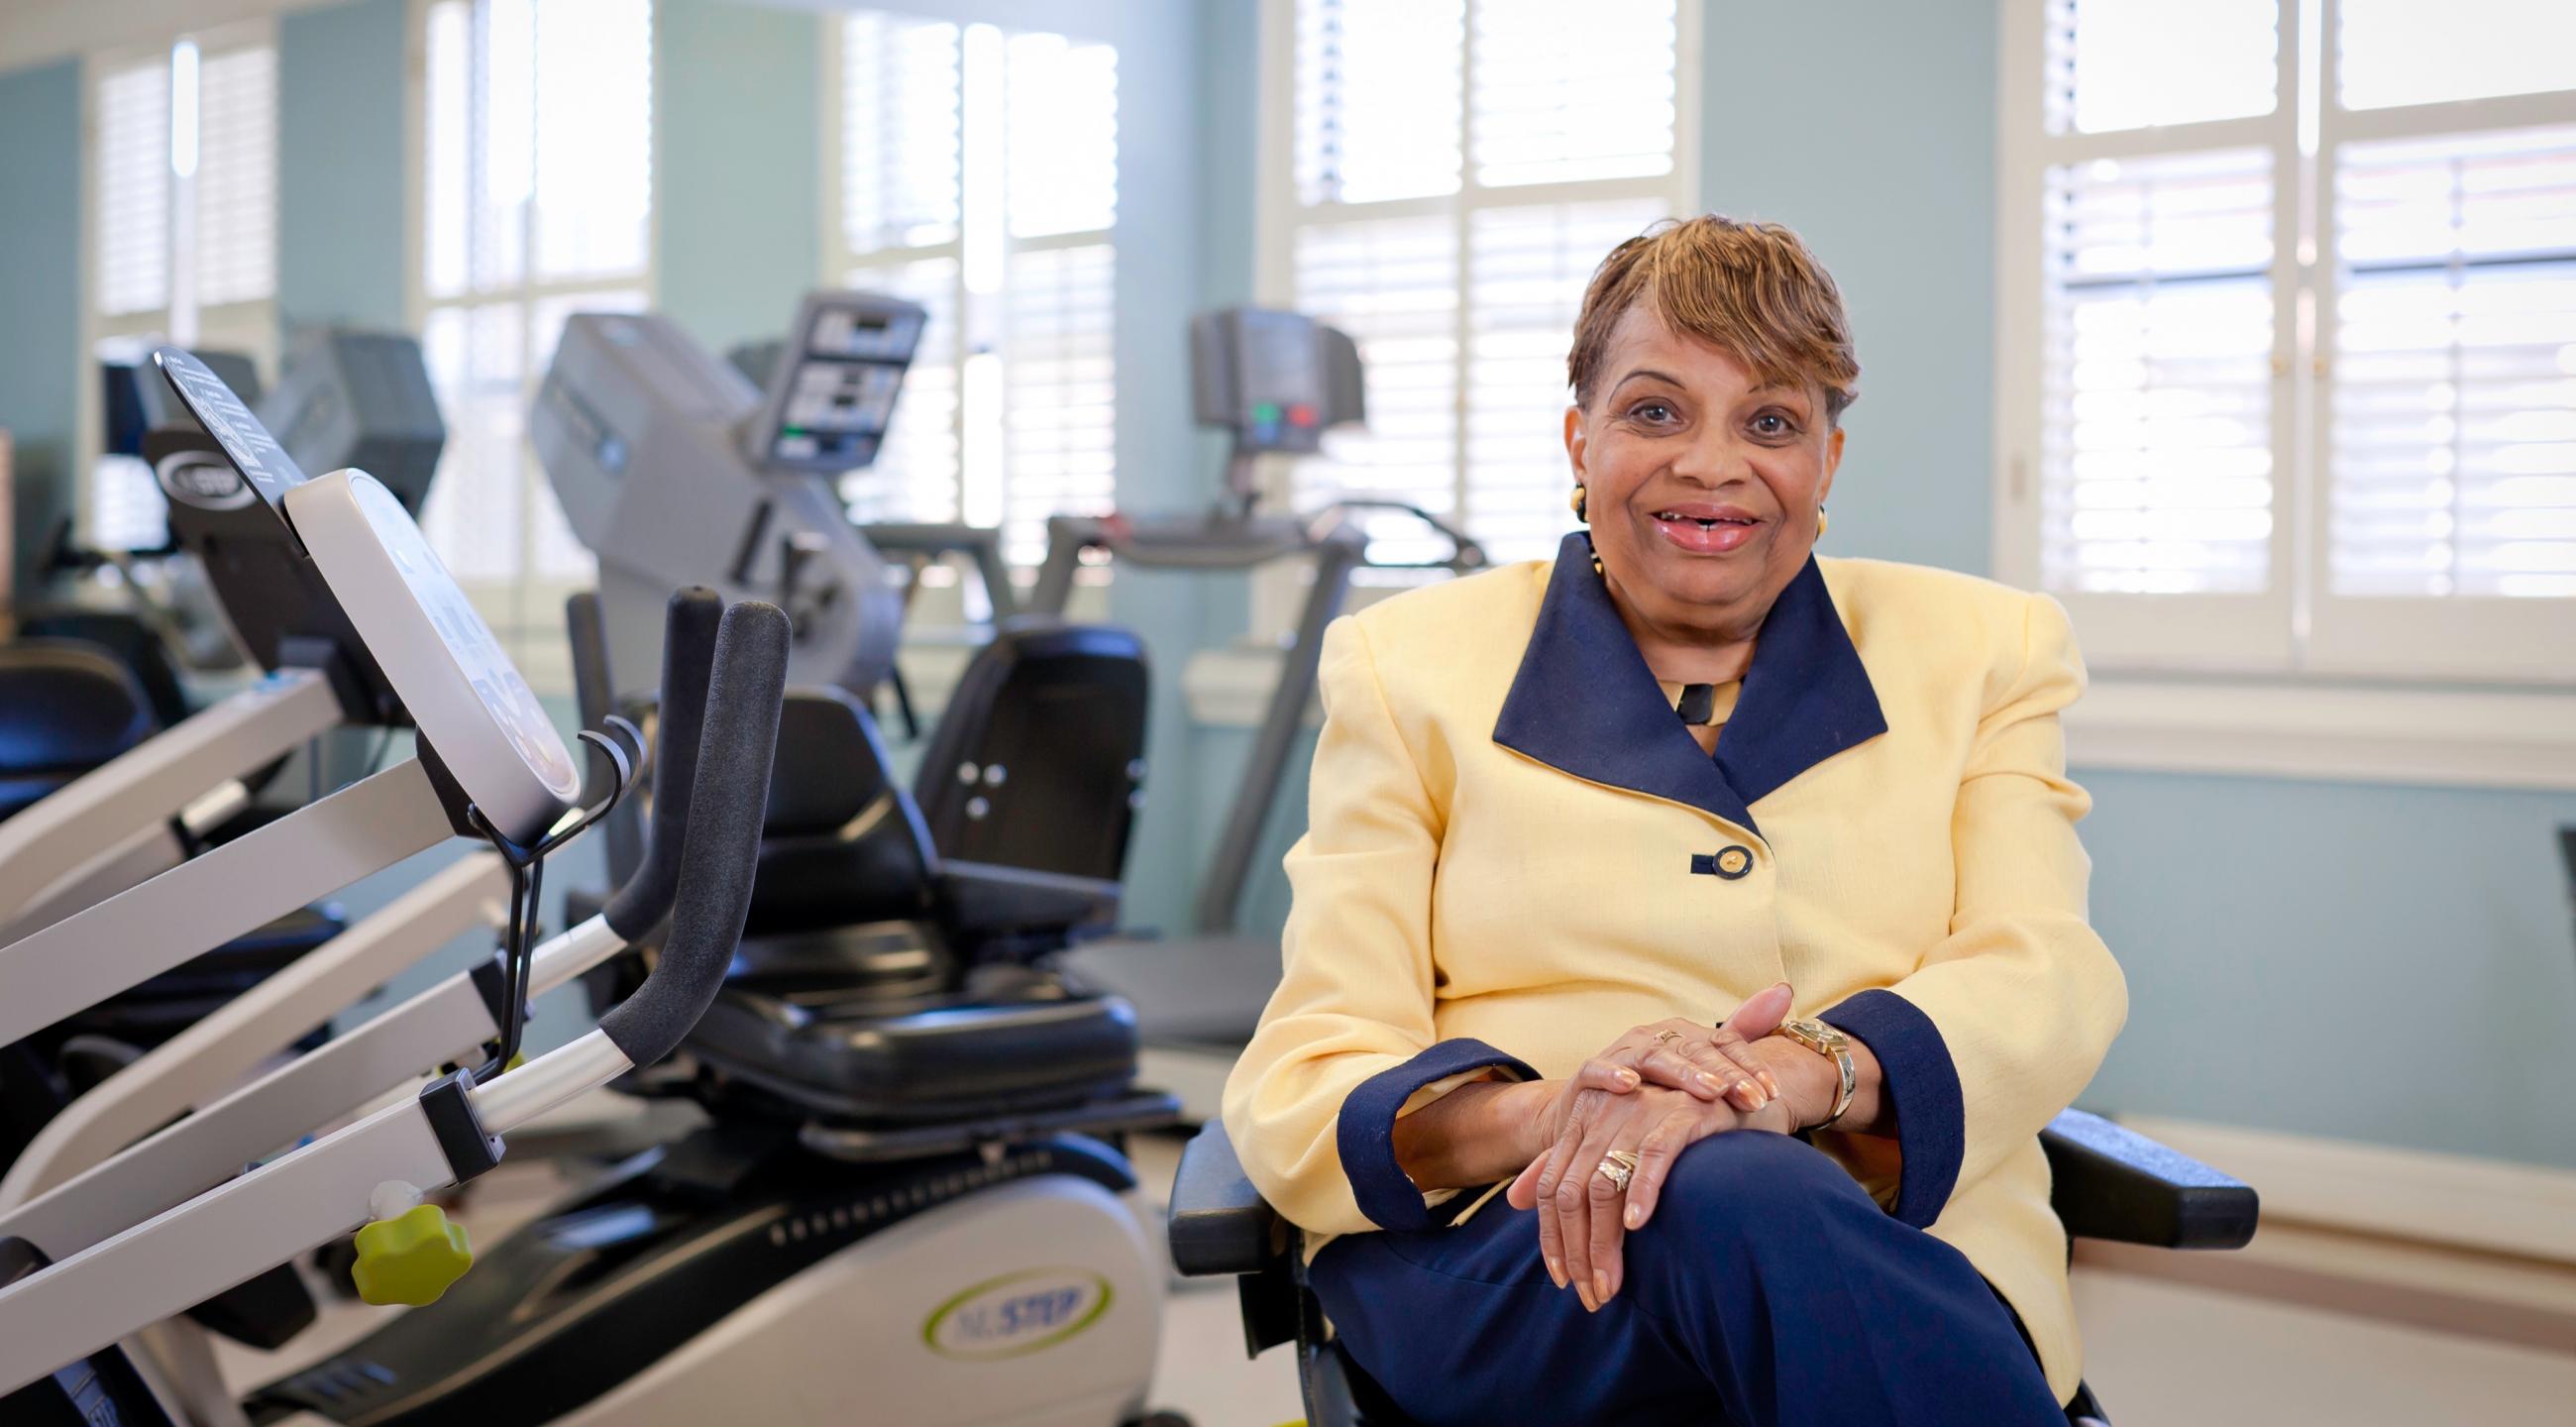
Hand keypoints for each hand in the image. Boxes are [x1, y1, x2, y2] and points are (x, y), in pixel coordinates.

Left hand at [1502, 986, 1800, 1311]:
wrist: (1728, 1086)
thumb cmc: (1667, 1122)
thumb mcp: (1611, 1140)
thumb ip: (1565, 1168)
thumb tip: (1513, 1201)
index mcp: (1582, 1123)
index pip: (1554, 1189)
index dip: (1553, 1237)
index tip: (1562, 1280)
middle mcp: (1604, 1116)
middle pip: (1574, 1193)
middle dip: (1578, 1251)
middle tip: (1592, 1296)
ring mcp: (1639, 1114)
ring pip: (1605, 1184)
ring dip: (1605, 1241)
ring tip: (1612, 1283)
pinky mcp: (1680, 1114)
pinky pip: (1654, 1155)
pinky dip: (1643, 1191)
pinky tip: (1638, 1226)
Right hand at [1570, 983, 1797, 1115]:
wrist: (1595, 1112)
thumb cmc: (1656, 1092)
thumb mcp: (1700, 1066)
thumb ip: (1741, 1031)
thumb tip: (1785, 990)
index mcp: (1684, 1036)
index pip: (1725, 1042)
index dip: (1750, 1066)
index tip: (1773, 1093)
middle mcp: (1655, 1037)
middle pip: (1696, 1051)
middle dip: (1727, 1076)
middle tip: (1753, 1100)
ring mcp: (1621, 1053)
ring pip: (1654, 1058)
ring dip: (1682, 1074)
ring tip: (1709, 1090)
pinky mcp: (1587, 1074)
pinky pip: (1597, 1070)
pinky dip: (1612, 1075)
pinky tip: (1630, 1085)